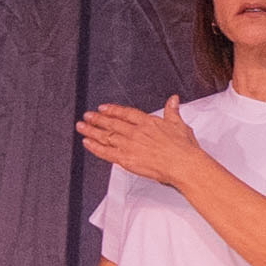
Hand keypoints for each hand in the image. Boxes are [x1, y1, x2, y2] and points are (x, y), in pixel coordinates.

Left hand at [75, 102, 205, 184]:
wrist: (183, 164)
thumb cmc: (184, 148)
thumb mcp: (180, 125)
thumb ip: (172, 111)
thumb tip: (173, 100)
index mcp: (148, 123)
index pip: (126, 113)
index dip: (113, 109)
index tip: (103, 108)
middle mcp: (136, 132)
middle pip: (112, 123)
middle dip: (97, 119)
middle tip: (87, 116)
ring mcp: (129, 145)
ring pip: (106, 135)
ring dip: (92, 130)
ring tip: (81, 126)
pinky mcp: (125, 159)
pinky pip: (105, 152)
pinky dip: (94, 147)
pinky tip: (87, 142)